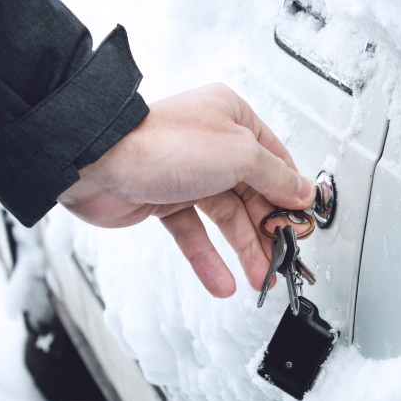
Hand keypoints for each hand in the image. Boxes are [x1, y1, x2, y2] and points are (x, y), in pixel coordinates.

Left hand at [58, 83, 315, 297]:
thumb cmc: (161, 143)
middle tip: (282, 257)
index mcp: (233, 120)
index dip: (290, 193)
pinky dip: (208, 258)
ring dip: (244, 249)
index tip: (301, 221)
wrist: (97, 163)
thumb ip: (276, 176)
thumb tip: (302, 190)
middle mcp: (213, 144)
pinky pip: (195, 233)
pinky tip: (223, 281)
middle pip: (253, 193)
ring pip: (227, 217)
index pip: (275, 160)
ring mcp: (190, 173)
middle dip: (268, 229)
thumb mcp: (239, 154)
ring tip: (259, 277)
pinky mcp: (166, 200)